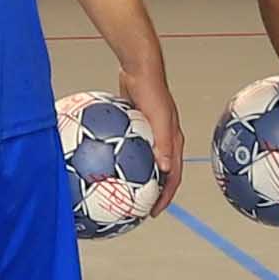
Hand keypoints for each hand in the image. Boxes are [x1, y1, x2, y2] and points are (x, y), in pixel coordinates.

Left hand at [123, 63, 187, 217]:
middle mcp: (164, 140)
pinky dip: (122, 160)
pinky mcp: (136, 126)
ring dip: (137, 178)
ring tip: (122, 192)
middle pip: (161, 173)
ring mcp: (150, 133)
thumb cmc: (151, 89)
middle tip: (138, 208)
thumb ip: (163, 143)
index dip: (166, 197)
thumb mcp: (158, 118)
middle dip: (153, 193)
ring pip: (145, 162)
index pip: (174, 176)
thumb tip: (165, 169)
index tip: (154, 212)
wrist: (140, 66)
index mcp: (174, 141)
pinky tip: (104, 165)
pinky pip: (130, 149)